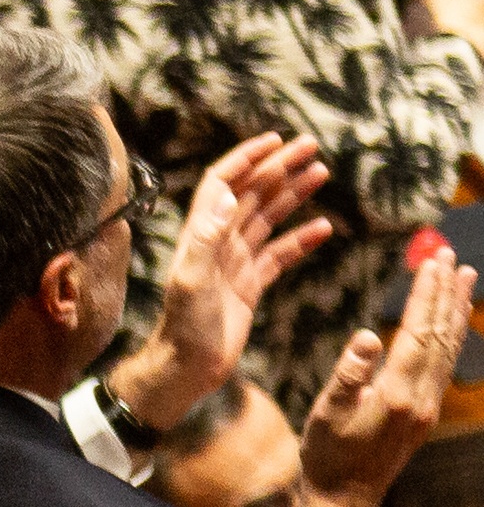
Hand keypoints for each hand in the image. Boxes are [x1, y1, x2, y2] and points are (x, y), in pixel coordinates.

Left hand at [102, 131, 333, 436]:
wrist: (187, 367)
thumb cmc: (184, 328)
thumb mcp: (191, 281)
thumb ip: (206, 238)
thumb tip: (227, 196)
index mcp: (201, 235)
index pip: (223, 183)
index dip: (245, 158)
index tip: (275, 139)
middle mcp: (217, 243)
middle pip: (252, 194)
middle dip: (279, 167)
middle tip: (312, 147)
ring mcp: (235, 263)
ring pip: (268, 219)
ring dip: (293, 195)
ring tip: (322, 173)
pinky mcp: (250, 285)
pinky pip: (279, 255)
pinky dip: (300, 240)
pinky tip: (323, 228)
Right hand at [293, 243, 474, 506]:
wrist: (347, 497)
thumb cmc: (328, 455)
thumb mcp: (326, 413)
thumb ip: (348, 373)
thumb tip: (368, 336)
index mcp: (397, 394)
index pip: (417, 332)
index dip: (425, 295)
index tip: (430, 262)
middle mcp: (422, 398)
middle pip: (440, 335)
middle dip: (445, 294)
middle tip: (448, 257)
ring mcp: (428, 406)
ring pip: (449, 348)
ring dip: (456, 311)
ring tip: (463, 278)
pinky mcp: (425, 412)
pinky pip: (444, 363)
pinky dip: (450, 335)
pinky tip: (449, 322)